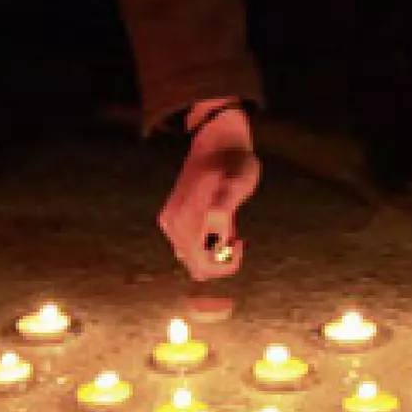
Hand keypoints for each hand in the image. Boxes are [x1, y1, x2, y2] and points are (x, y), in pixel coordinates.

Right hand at [159, 106, 259, 279]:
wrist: (216, 143)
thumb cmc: (234, 162)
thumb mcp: (241, 179)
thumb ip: (228, 202)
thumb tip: (217, 224)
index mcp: (189, 218)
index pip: (203, 266)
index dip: (226, 264)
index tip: (240, 242)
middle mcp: (174, 224)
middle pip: (196, 268)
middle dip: (220, 261)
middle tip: (237, 236)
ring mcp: (170, 222)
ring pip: (190, 259)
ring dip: (212, 253)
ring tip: (229, 228)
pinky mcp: (170, 219)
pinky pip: (186, 247)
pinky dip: (203, 244)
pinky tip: (217, 225)